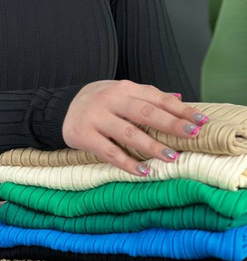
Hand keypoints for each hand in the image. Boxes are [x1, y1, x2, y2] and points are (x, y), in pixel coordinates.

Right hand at [61, 79, 206, 176]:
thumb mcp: (121, 93)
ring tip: (171, 157)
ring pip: (128, 133)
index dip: (181, 110)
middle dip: (171, 125)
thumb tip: (178, 98)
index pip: (158, 99)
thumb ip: (148, 96)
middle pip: (146, 113)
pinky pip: (109, 152)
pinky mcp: (84, 135)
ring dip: (152, 146)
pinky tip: (143, 171)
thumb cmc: (99, 103)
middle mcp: (110, 100)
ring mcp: (96, 117)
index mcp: (124, 88)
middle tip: (192, 135)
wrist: (60, 108)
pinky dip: (127, 163)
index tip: (201, 121)